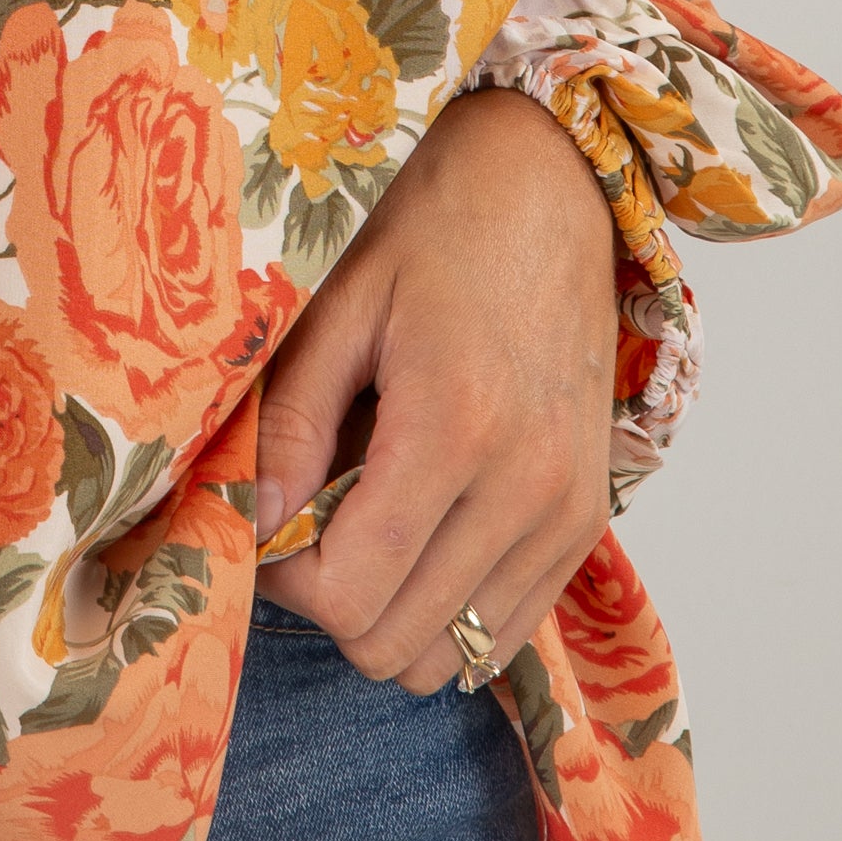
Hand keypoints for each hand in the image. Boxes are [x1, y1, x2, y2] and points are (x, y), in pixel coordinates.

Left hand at [251, 85, 615, 695]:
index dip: (283, 576)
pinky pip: (505, 629)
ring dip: (388, 611)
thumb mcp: (342, 306)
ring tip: (364, 525)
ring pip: (452, 655)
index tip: (265, 519)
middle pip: (396, 642)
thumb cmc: (438, 228)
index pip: (350, 592)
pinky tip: (419, 534)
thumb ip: (294, 423)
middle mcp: (527, 488)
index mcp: (455, 427)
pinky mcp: (588, 521)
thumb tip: (253, 522)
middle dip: (329, 600)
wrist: (553, 185)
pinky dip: (447, 608)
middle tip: (306, 523)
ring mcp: (568, 513)